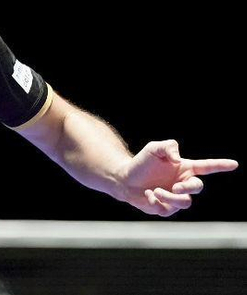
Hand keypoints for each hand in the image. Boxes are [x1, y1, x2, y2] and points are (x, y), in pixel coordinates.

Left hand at [116, 140, 237, 216]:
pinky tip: (147, 194)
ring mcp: (175, 197)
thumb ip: (169, 147)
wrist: (123, 179)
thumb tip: (178, 159)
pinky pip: (167, 210)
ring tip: (154, 190)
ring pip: (185, 203)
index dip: (220, 165)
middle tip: (175, 187)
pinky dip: (156, 202)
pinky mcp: (165, 209)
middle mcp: (182, 183)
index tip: (234, 164)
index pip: (206, 167)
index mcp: (184, 168)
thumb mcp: (153, 148)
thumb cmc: (141, 162)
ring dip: (170, 197)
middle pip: (197, 188)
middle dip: (188, 188)